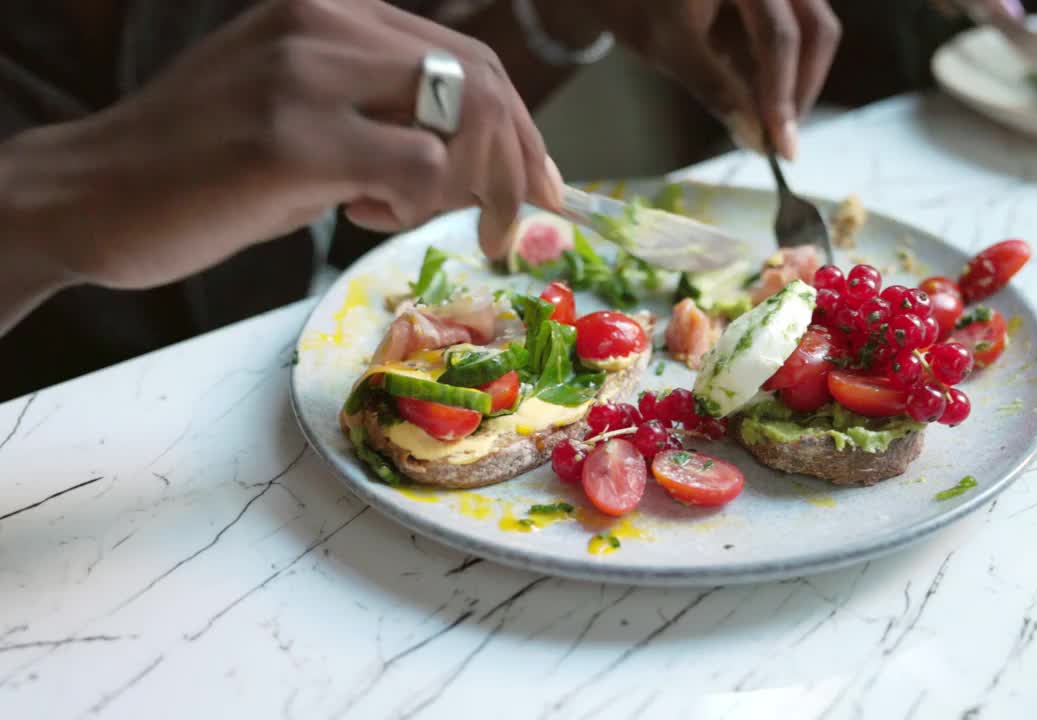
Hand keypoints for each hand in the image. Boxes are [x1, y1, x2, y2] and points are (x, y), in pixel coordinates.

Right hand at [11, 0, 559, 294]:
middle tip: (514, 228)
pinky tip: (358, 215)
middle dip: (518, 167)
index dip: (522, 133)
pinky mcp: (292, 138)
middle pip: (482, 85)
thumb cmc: (201, 166)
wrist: (90, 194)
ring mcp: (307, 74)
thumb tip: (480, 155)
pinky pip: (417, 167)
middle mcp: (325, 22)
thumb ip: (383, 108)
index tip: (542, 190)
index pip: (469, 61)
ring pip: (459, 121)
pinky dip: (412, 204)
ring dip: (457, 190)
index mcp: (334, 11)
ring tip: (389, 213)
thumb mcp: (303, 109)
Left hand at [577, 0, 840, 158]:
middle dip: (803, 86)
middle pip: (815, 27)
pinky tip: (763, 93)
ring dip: (797, 77)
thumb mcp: (670, 49)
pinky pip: (797, 27)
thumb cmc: (636, 7)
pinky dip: (784, 64)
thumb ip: (717, 90)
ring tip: (770, 118)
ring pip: (814, 27)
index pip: (778, 35)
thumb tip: (756, 138)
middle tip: (783, 135)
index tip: (782, 146)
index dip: (784, 93)